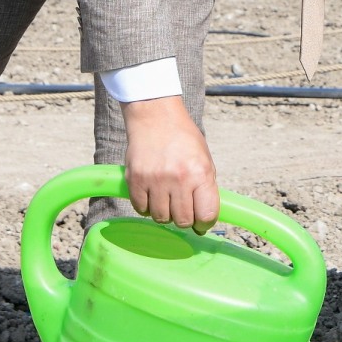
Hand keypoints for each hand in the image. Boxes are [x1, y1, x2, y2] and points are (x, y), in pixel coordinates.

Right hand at [122, 96, 218, 229]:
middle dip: (185, 220)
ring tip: (166, 200)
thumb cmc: (184, 140)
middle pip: (183, 220)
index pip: (206, 215)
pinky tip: (151, 196)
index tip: (201, 223)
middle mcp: (179, 178)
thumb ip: (206, 188)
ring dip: (165, 214)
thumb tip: (204, 219)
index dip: (205, 224)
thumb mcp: (204, 160)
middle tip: (183, 210)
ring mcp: (155, 180)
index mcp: (200, 173)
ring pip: (161, 218)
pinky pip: (141, 209)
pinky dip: (146, 207)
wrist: (156, 117)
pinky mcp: (135, 180)